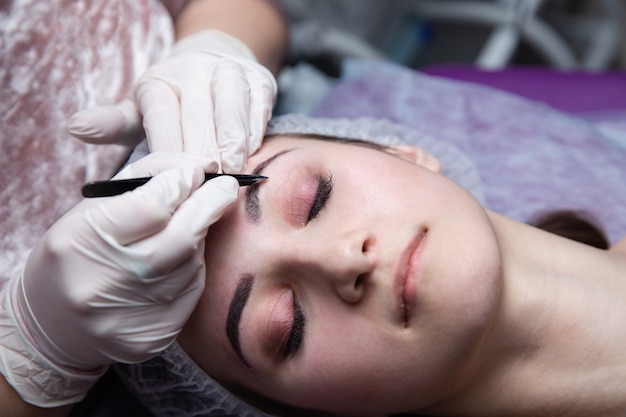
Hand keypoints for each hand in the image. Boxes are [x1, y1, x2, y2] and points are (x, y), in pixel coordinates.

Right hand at [0, 152, 237, 406]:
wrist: (52, 327)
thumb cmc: (75, 255)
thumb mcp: (90, 208)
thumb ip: (144, 178)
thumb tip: (199, 166)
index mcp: (80, 241)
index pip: (152, 205)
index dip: (183, 182)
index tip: (198, 169)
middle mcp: (104, 283)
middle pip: (182, 237)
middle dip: (212, 203)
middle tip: (227, 186)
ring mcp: (129, 318)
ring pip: (191, 263)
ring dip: (199, 237)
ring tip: (190, 226)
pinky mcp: (152, 338)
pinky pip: (191, 291)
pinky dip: (193, 268)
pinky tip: (181, 260)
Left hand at [68, 29, 276, 171]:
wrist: (213, 63)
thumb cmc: (173, 102)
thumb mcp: (140, 112)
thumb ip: (113, 124)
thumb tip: (76, 128)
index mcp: (159, 82)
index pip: (164, 121)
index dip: (171, 155)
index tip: (176, 184)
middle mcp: (195, 71)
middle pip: (200, 119)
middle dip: (203, 156)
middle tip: (205, 188)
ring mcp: (230, 73)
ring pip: (233, 112)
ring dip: (233, 145)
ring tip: (231, 172)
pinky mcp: (259, 81)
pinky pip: (259, 111)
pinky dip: (254, 135)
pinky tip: (248, 155)